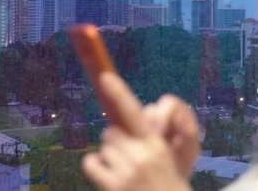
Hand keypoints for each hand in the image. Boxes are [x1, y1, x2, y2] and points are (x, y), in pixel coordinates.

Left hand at [81, 72, 192, 190]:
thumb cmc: (166, 184)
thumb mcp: (165, 159)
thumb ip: (146, 141)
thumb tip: (117, 128)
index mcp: (157, 145)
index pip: (136, 113)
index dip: (120, 93)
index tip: (106, 77)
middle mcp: (141, 155)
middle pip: (111, 132)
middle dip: (116, 141)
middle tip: (127, 156)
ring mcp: (126, 171)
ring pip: (103, 148)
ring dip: (109, 157)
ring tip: (125, 173)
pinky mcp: (113, 185)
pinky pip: (91, 163)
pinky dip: (96, 167)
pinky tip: (109, 177)